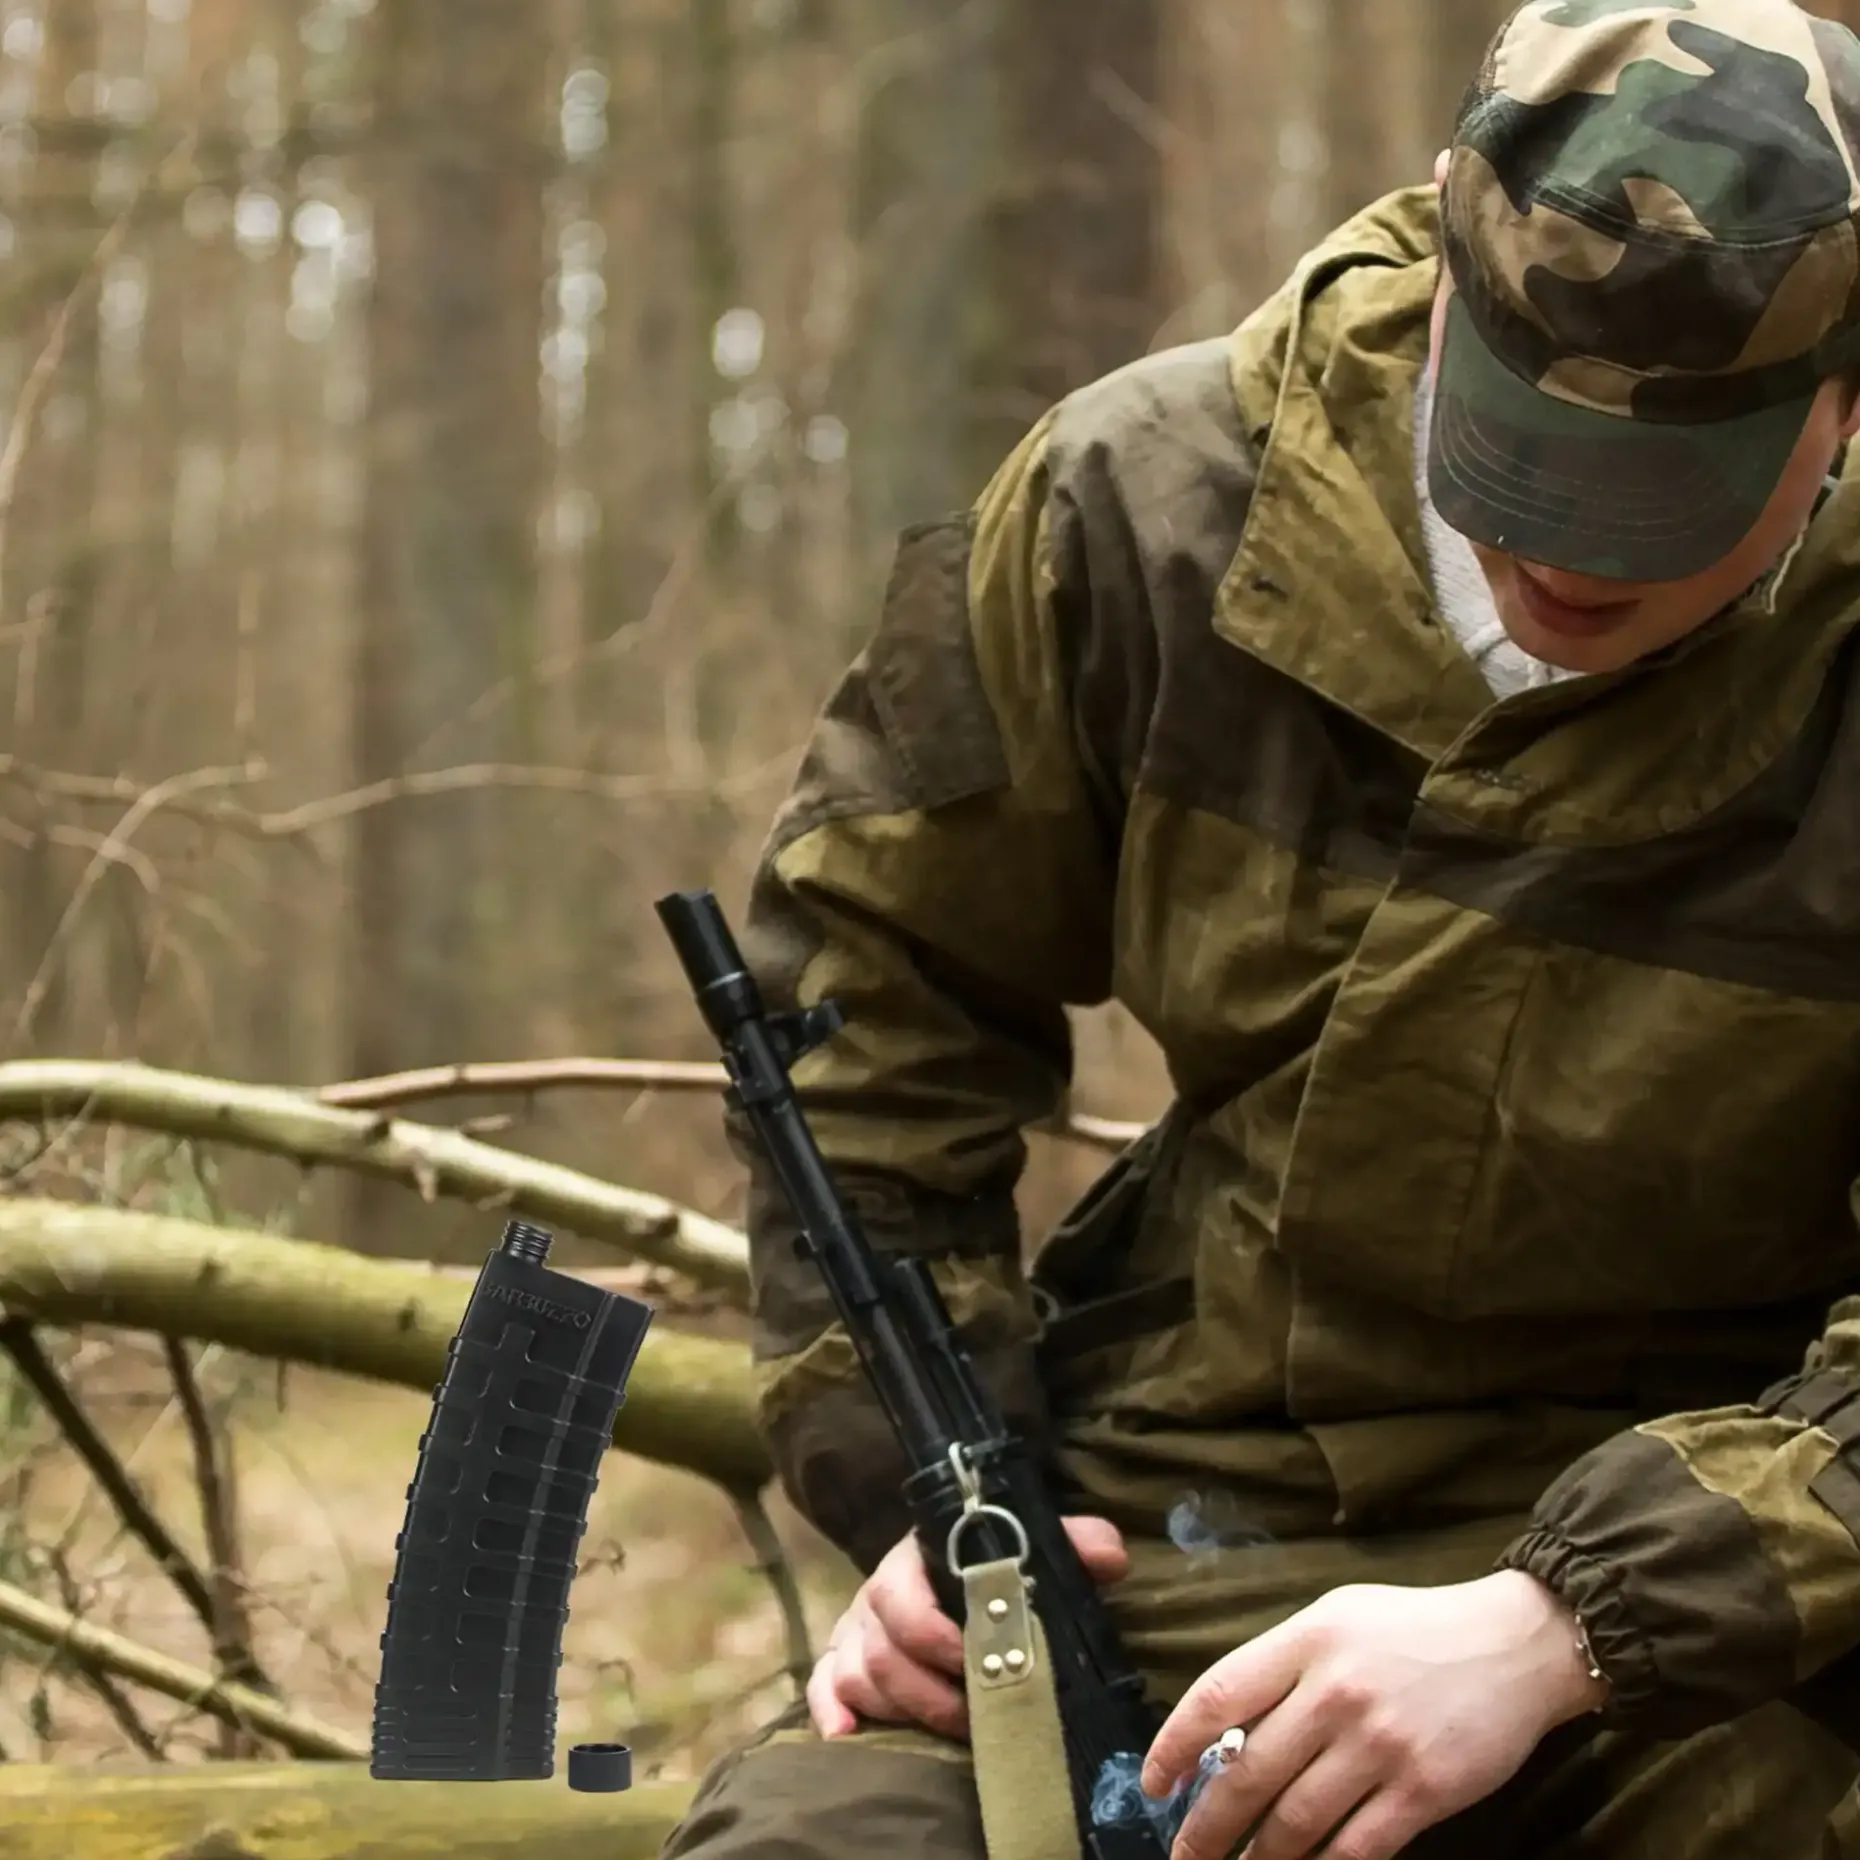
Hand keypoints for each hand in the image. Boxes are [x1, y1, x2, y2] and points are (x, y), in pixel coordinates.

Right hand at [806, 1514, 1128, 1740]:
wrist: (958, 1568)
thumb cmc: (997, 1567)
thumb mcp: (1036, 1549)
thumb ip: (1074, 1543)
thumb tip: (1109, 1557)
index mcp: (916, 1561)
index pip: (902, 1595)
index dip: (934, 1635)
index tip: (976, 1661)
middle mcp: (877, 1595)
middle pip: (879, 1648)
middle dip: (928, 1691)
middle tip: (976, 1715)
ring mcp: (855, 1630)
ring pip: (855, 1674)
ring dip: (901, 1709)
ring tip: (952, 1731)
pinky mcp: (841, 1662)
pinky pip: (820, 1685)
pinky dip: (830, 1711)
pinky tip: (850, 1734)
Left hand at [1141, 1572, 1606, 1859]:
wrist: (1515, 1644)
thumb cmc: (1414, 1629)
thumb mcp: (1337, 1617)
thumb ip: (1283, 1666)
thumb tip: (1229, 1733)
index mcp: (1306, 1639)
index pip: (1218, 1695)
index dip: (1175, 1744)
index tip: (1155, 1784)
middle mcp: (1335, 1690)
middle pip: (1250, 1773)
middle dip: (1207, 1827)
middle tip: (1185, 1858)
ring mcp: (1379, 1743)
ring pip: (1296, 1821)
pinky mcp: (1423, 1790)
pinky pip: (1356, 1848)